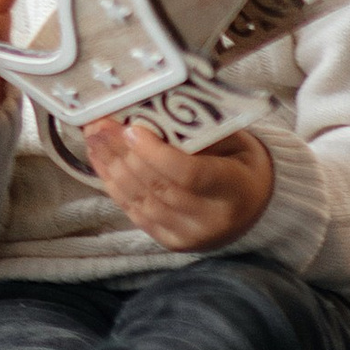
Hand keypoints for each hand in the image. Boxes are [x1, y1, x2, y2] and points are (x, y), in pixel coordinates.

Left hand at [81, 120, 275, 252]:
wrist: (254, 206)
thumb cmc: (238, 162)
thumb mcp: (231, 140)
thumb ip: (196, 128)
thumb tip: (148, 106)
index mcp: (233, 188)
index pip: (189, 175)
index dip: (156, 153)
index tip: (132, 129)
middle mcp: (211, 219)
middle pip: (158, 186)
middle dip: (123, 153)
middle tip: (100, 124)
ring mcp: (189, 236)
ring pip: (141, 201)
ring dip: (112, 167)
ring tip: (95, 137)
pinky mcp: (171, 242)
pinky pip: (135, 213)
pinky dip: (114, 185)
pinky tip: (101, 161)